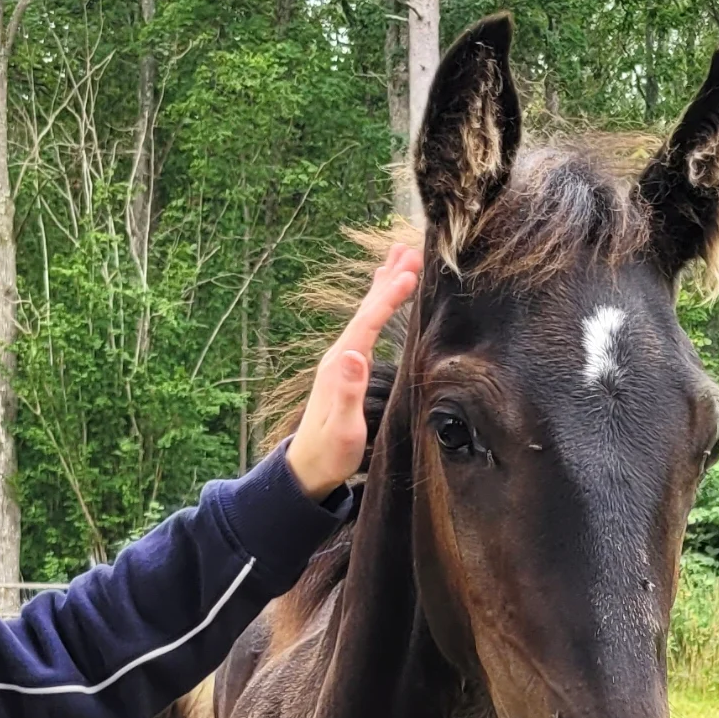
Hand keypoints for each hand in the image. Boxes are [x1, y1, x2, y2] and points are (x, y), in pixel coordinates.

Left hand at [285, 242, 422, 499]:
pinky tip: (383, 300)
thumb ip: (348, 391)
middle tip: (410, 249)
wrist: (308, 468)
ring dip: (382, 286)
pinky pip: (366, 326)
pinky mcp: (347, 367)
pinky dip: (377, 306)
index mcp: (341, 365)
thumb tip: (355, 353)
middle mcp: (340, 356)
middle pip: (367, 309)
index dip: (389, 297)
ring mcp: (342, 360)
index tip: (410, 272)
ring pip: (366, 313)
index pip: (368, 323)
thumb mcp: (342, 427)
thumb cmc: (330, 453)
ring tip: (398, 258)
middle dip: (388, 279)